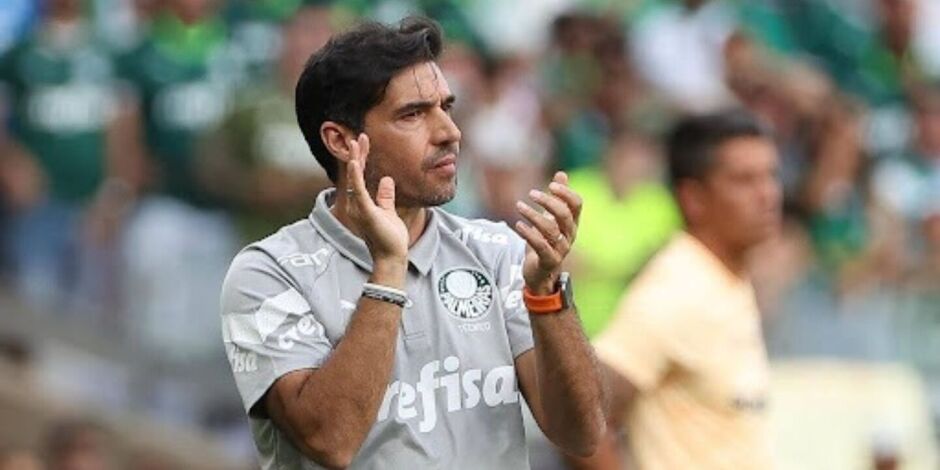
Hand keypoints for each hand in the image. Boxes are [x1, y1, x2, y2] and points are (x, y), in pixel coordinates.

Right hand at [345, 134, 408, 261]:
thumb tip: (387, 180)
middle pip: (356, 173)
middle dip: (358, 154)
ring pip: (356, 179)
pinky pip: (359, 191)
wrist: (392, 256)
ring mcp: (360, 208)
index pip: (361, 175)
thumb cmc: (390, 237)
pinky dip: (357, 176)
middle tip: (359, 136)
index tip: (364, 141)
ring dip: (356, 160)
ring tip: (356, 143)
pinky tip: (356, 162)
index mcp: (363, 202)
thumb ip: (385, 196)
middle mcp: (357, 203)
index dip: (362, 158)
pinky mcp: (366, 212)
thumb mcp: (389, 211)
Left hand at [515, 171, 582, 294]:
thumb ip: (557, 197)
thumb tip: (561, 174)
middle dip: (548, 201)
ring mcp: (561, 249)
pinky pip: (540, 246)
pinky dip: (528, 233)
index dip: (566, 193)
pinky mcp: (549, 261)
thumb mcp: (551, 218)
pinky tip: (518, 224)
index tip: (551, 184)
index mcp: (572, 223)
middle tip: (531, 193)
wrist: (541, 273)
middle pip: (564, 214)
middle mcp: (569, 235)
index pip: (577, 204)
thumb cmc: (546, 242)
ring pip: (550, 229)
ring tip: (519, 206)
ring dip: (533, 215)